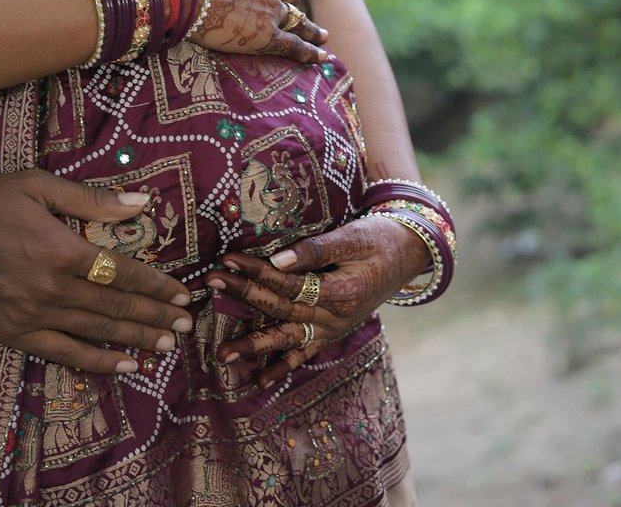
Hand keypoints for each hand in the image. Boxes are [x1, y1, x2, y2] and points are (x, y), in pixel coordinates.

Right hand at [0, 170, 192, 375]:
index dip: (156, 285)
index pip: (123, 273)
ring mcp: (33, 316)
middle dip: (155, 316)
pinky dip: (97, 362)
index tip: (182, 293)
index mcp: (62, 250)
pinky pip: (64, 354)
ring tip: (167, 345)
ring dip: (136, 339)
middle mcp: (53, 288)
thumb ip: (92, 200)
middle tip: (187, 325)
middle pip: (117, 307)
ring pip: (97, 332)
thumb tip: (141, 203)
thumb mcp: (37, 185)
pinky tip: (125, 366)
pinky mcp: (14, 333)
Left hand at [206, 214, 429, 387]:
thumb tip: (275, 262)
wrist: (410, 253)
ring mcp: (334, 329)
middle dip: (243, 296)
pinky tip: (261, 382)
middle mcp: (336, 318)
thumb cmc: (380, 239)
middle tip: (211, 283)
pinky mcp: (333, 333)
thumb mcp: (352, 237)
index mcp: (341, 292)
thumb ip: (314, 251)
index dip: (256, 272)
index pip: (288, 283)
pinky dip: (284, 369)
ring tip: (222, 356)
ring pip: (288, 340)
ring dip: (255, 347)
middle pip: (281, 309)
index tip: (227, 259)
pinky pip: (306, 355)